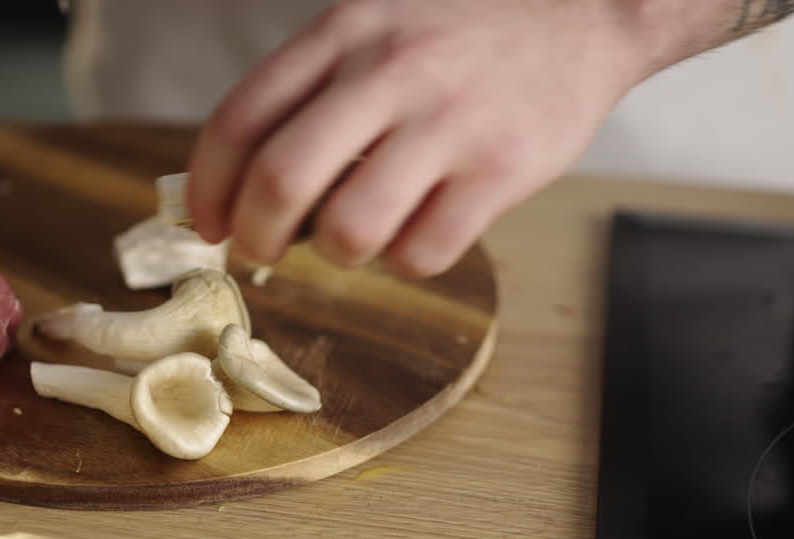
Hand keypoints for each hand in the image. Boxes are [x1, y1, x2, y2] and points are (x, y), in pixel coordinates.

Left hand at [185, 0, 651, 276]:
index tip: (207, 221)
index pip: (242, 118)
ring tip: (356, 232)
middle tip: (260, 249)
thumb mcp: (377, 23)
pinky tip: (421, 228)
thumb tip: (243, 181)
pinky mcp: (501, 170)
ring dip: (337, 250)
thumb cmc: (466, 32)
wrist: (586, 14)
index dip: (208, 186)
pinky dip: (407, 258)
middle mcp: (390, 70)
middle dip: (255, 234)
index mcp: (346, 30)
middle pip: (281, 179)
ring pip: (350, 229)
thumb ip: (312, 86)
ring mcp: (449, 122)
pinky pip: (422, 252)